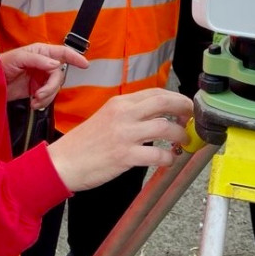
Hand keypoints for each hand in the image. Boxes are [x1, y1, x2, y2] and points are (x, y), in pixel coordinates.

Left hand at [0, 44, 87, 107]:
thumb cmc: (1, 65)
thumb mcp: (19, 58)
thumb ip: (38, 60)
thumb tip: (56, 64)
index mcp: (41, 52)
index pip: (62, 53)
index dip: (75, 57)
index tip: (85, 64)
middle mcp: (44, 64)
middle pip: (59, 75)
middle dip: (51, 87)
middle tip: (40, 93)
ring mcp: (41, 78)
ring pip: (55, 88)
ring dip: (46, 96)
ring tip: (35, 100)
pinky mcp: (37, 90)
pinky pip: (48, 97)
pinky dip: (42, 102)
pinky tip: (33, 103)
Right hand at [46, 88, 192, 191]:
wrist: (62, 162)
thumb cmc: (83, 143)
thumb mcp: (105, 118)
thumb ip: (129, 114)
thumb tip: (155, 116)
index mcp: (119, 103)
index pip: (156, 92)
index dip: (176, 98)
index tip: (186, 106)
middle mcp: (123, 114)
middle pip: (164, 103)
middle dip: (185, 109)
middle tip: (193, 119)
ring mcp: (125, 134)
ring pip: (166, 128)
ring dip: (181, 136)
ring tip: (183, 142)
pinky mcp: (124, 156)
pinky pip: (157, 155)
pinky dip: (169, 158)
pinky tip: (169, 160)